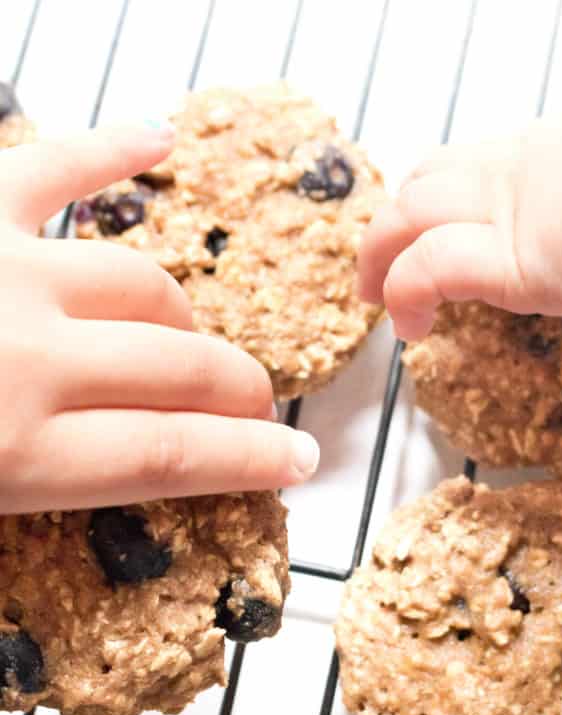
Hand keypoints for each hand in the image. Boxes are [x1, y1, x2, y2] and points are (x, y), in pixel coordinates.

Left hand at [0, 123, 318, 514]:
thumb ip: (40, 493)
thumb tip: (112, 482)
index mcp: (17, 452)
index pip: (175, 454)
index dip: (251, 458)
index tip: (297, 460)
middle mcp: (29, 357)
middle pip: (180, 370)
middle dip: (238, 393)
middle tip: (257, 407)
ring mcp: (8, 272)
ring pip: (143, 286)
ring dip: (182, 321)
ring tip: (191, 342)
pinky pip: (53, 169)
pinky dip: (110, 151)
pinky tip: (159, 139)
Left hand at [359, 81, 561, 339]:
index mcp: (537, 157)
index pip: (460, 166)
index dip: (427, 195)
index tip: (418, 224)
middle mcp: (507, 178)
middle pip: (420, 187)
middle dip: (387, 226)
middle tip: (374, 266)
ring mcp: (500, 216)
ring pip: (405, 218)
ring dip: (378, 258)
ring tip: (375, 299)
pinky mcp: (502, 260)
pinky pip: (425, 272)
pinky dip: (403, 296)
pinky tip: (411, 329)